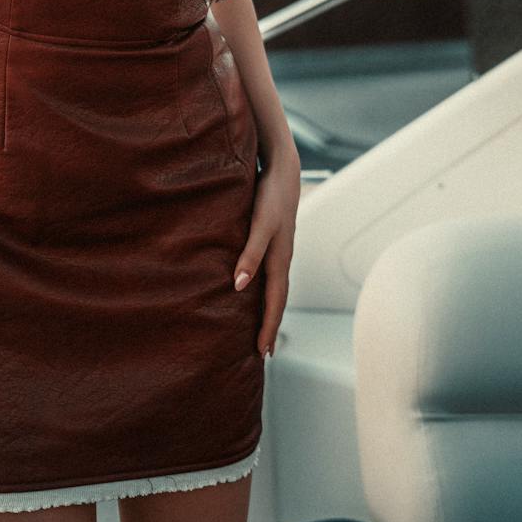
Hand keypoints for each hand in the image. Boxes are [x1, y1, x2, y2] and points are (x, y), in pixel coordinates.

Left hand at [232, 155, 300, 357]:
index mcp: (280, 259)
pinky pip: (269, 272)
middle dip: (270, 325)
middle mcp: (281, 258)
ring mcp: (278, 249)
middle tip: (263, 351)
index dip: (268, 326)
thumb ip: (250, 253)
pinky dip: (264, 289)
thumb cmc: (270, 196)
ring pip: (274, 286)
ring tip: (260, 326)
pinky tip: (254, 288)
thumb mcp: (260, 225)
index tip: (262, 352)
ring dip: (268, 308)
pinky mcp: (272, 238)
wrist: (282, 169)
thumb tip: (238, 286)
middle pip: (277, 299)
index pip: (274, 302)